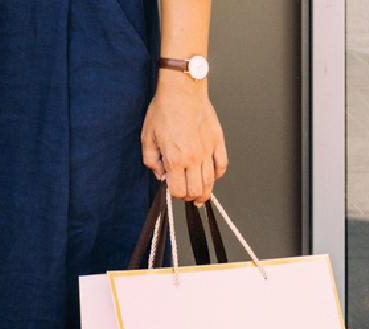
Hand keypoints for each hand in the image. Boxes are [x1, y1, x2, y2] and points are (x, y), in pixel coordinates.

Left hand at [140, 73, 227, 204]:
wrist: (182, 90)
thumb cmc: (164, 110)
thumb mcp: (147, 137)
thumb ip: (151, 161)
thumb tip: (160, 175)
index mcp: (174, 158)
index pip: (178, 190)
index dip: (175, 195)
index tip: (172, 190)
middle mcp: (193, 157)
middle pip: (195, 190)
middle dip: (189, 197)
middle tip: (186, 195)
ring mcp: (207, 150)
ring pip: (210, 182)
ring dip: (205, 192)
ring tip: (200, 195)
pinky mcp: (218, 141)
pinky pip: (221, 165)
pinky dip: (217, 175)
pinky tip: (211, 176)